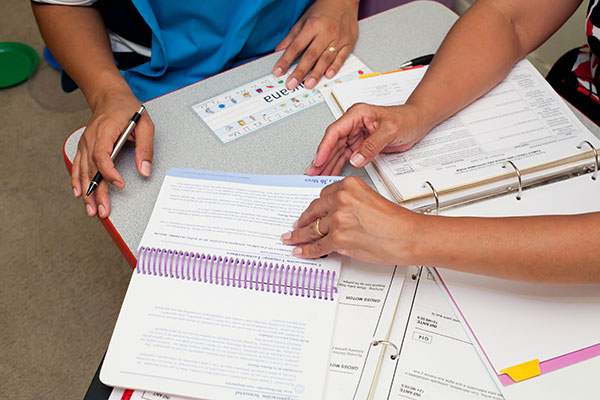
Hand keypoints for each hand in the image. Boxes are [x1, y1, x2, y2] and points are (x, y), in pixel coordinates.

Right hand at [71, 89, 153, 217]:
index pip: (102, 155)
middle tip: (103, 210)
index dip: (109, 172)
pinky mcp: (84, 147)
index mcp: (105, 130)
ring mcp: (85, 143)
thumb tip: (145, 170)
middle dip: (97, 192)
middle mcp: (91, 138)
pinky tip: (79, 194)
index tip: (120, 184)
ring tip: (92, 210)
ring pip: (83, 171)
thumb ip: (145, 148)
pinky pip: (77, 166)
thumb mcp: (144, 124)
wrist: (110, 97)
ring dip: (87, 192)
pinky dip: (77, 181)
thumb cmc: (127, 108)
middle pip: (91, 169)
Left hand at [272, 0, 358, 89]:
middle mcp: (325, 33)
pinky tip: (328, 75)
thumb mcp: (304, 20)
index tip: (278, 72)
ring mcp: (338, 39)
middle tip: (292, 84)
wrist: (344, 1)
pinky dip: (335, 67)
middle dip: (300, 71)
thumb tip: (279, 51)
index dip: (286, 60)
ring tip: (308, 84)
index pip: (295, 47)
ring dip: (316, 73)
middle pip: (310, 55)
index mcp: (312, 26)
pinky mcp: (349, 43)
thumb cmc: (323, 11)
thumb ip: (292, 37)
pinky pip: (342, 57)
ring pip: (326, 59)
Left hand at [281, 177, 419, 263]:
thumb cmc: (396, 222)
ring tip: (292, 238)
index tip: (309, 212)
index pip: (323, 196)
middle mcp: (341, 200)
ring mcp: (338, 220)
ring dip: (300, 236)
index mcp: (349, 185)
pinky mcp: (338, 239)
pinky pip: (317, 246)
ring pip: (312, 229)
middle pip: (313, 211)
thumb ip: (349, 204)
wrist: (408, 237)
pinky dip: (306, 250)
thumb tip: (334, 217)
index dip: (315, 207)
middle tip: (295, 225)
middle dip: (302, 220)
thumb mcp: (369, 200)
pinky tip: (300, 251)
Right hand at [305, 103, 429, 175]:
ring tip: (318, 175)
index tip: (318, 160)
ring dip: (327, 164)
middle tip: (312, 172)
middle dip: (322, 159)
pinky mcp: (361, 144)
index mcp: (357, 114)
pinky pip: (346, 155)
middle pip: (332, 143)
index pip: (335, 131)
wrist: (418, 121)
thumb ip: (372, 145)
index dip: (324, 147)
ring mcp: (356, 134)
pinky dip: (338, 164)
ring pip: (337, 151)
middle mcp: (353, 123)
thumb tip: (355, 159)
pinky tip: (331, 172)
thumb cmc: (406, 119)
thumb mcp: (389, 131)